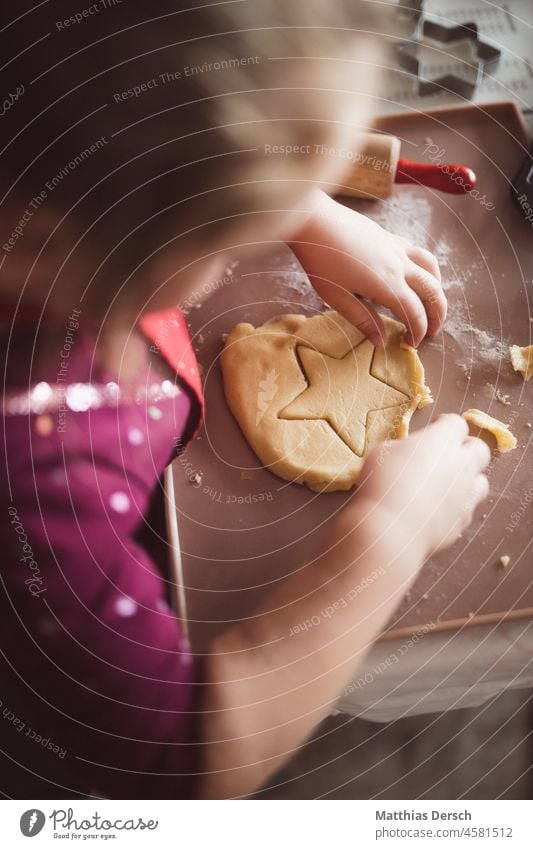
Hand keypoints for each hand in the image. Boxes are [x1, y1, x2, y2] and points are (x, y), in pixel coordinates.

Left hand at [289, 190, 445, 346]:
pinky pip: (420, 254)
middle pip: (432, 292)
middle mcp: (399, 265)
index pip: (415, 313)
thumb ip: (363, 319)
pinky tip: (417, 276)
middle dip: (437, 315)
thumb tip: (381, 341)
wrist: (315, 221)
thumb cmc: (321, 261)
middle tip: (431, 332)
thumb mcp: (337, 298)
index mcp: (387, 284)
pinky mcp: (392, 237)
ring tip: (431, 305)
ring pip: (432, 269)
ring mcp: (398, 248)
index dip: (418, 332)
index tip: (411, 343)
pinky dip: (427, 270)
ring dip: (437, 290)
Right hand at [347, 414, 489, 562]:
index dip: (445, 424)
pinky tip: (439, 509)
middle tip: (446, 455)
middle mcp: (462, 464)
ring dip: (468, 479)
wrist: (390, 528)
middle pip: (479, 449)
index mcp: (443, 440)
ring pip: (481, 481)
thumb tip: (409, 454)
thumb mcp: (384, 452)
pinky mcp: (463, 520)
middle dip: (466, 449)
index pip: (456, 423)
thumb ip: (404, 448)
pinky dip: (457, 506)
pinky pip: (467, 508)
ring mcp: (466, 494)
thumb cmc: (382, 482)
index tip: (435, 428)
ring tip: (447, 484)